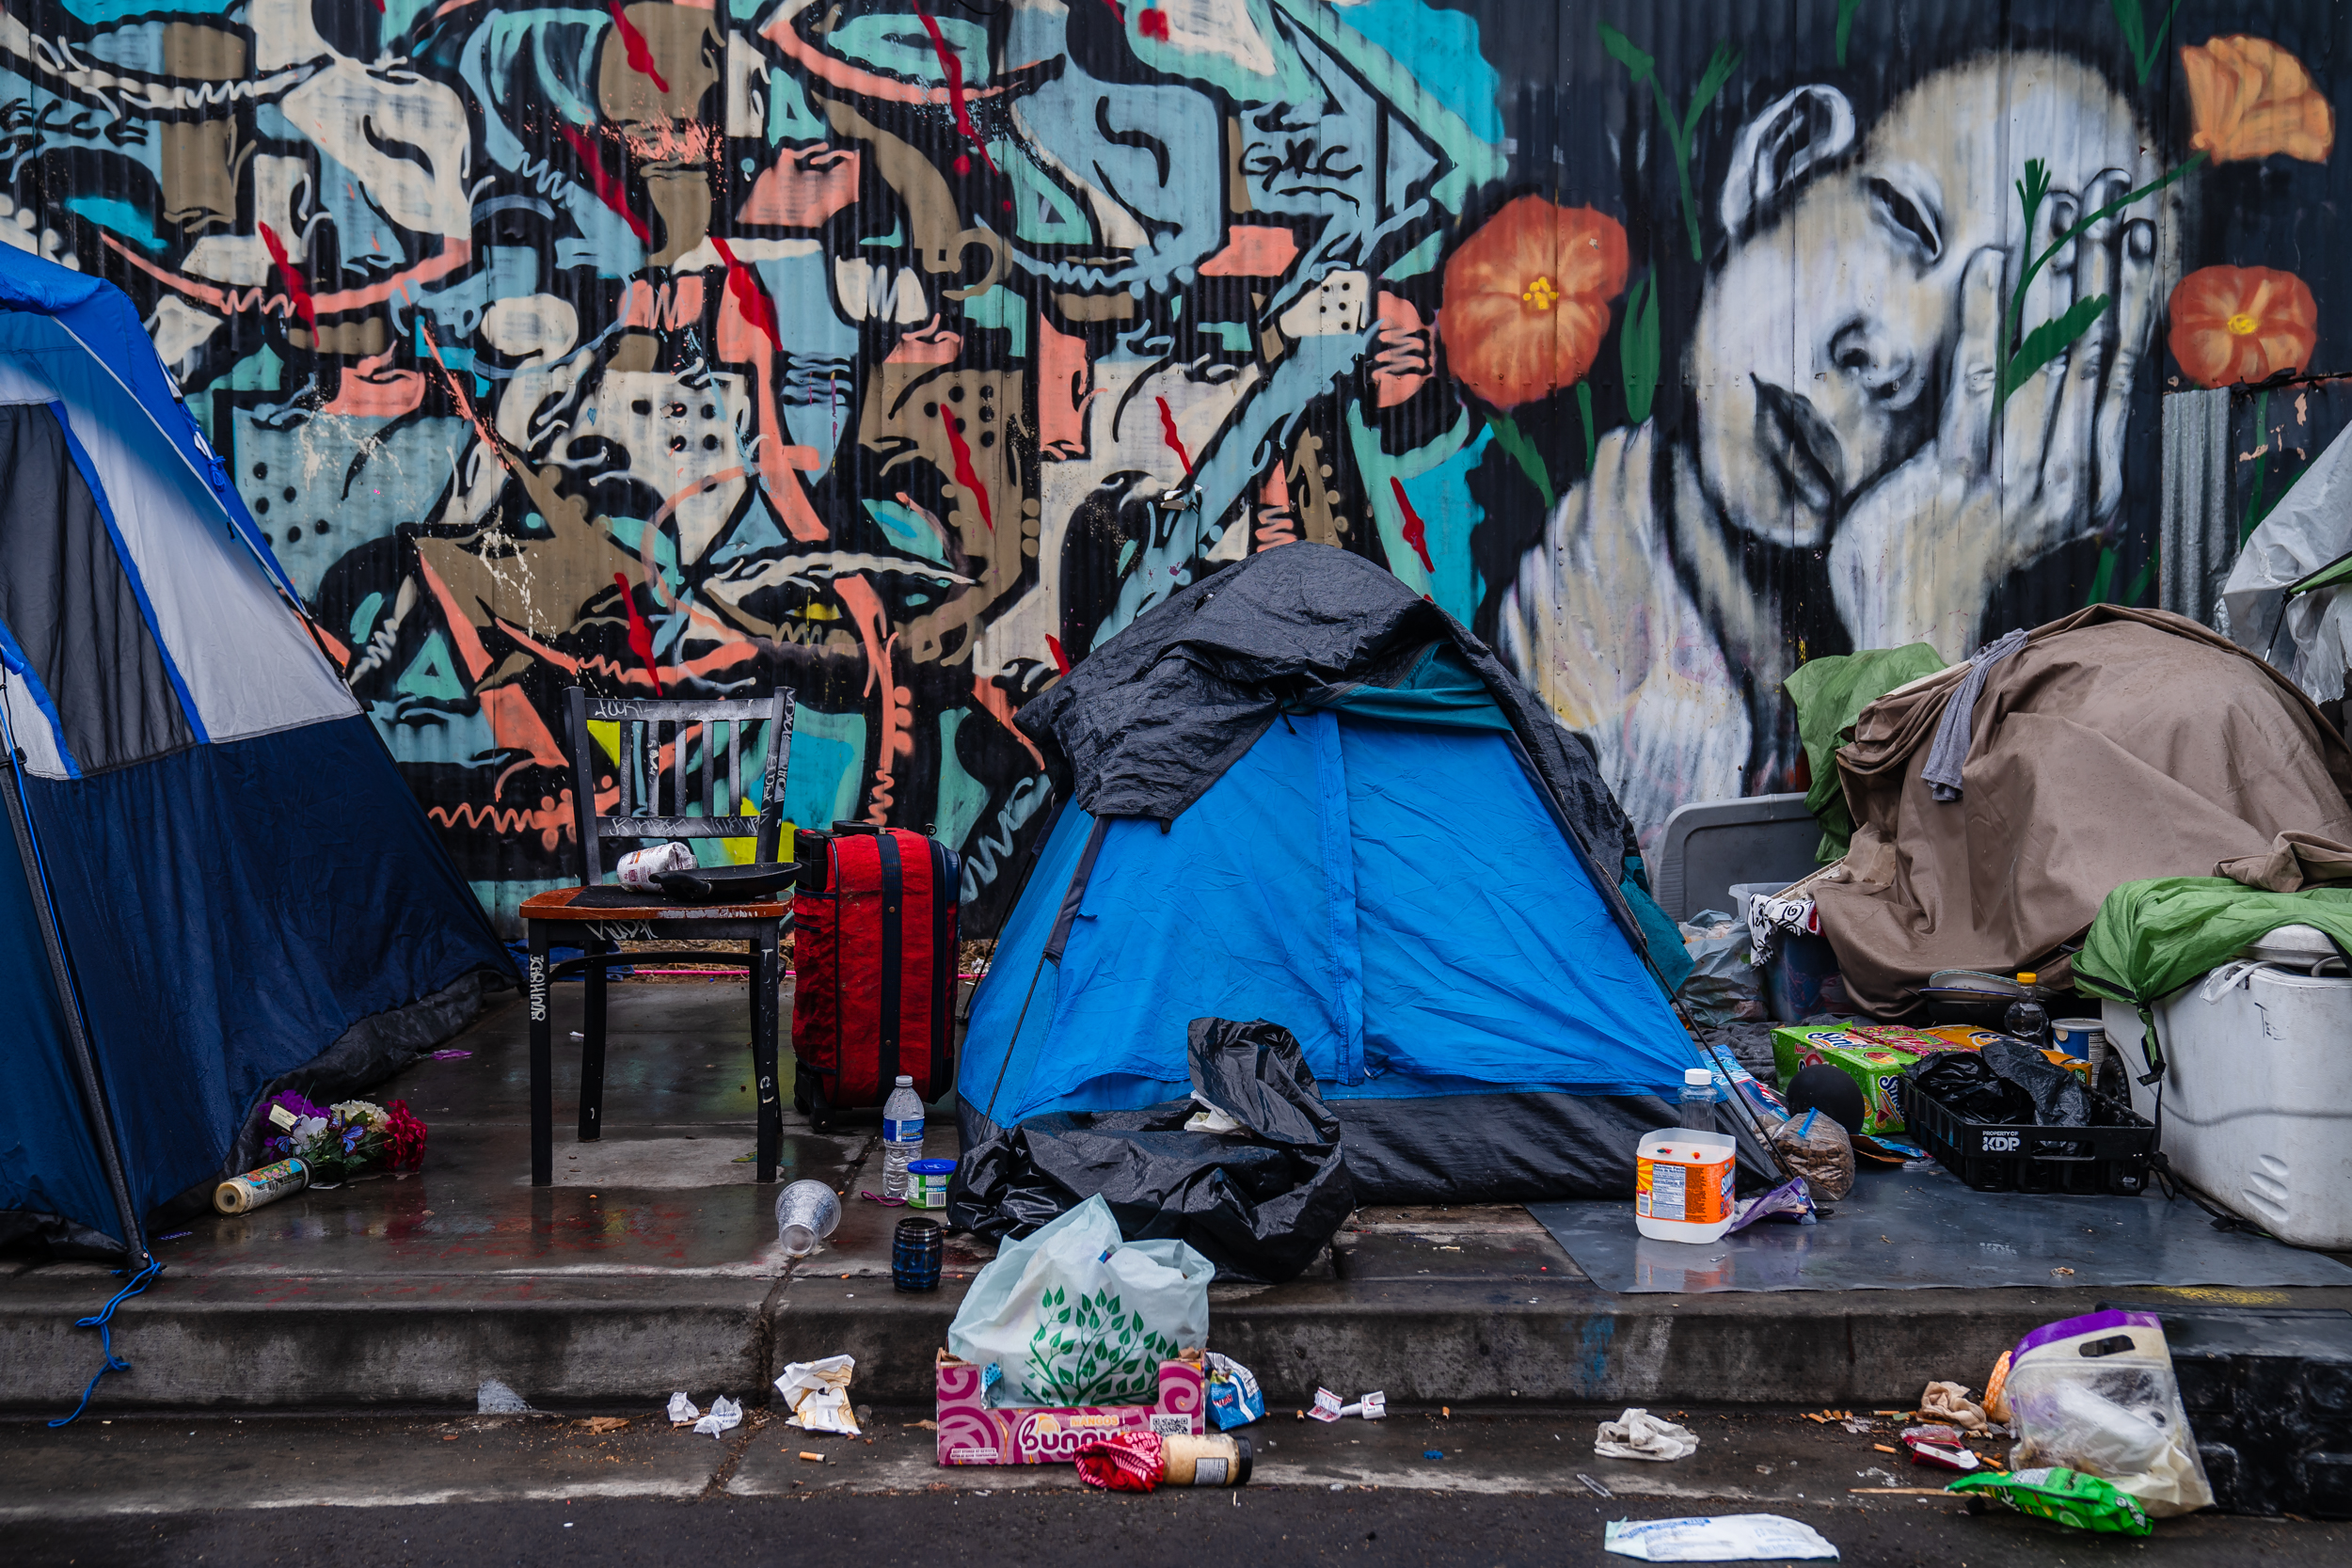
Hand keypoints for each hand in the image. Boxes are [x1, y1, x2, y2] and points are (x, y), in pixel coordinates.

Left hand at [1829, 170, 2157, 653]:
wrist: (1908, 618)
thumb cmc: (1953, 554)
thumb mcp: (2019, 507)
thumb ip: (2047, 455)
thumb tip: (2065, 399)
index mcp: (2086, 483)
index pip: (2115, 367)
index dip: (2125, 292)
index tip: (2129, 232)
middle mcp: (2061, 476)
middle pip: (2086, 347)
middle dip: (2094, 263)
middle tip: (2097, 195)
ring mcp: (2011, 476)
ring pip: (2041, 355)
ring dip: (2047, 274)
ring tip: (2052, 210)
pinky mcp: (1957, 474)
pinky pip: (1977, 379)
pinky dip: (1984, 315)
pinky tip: (1988, 261)